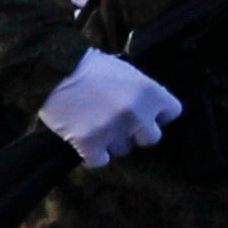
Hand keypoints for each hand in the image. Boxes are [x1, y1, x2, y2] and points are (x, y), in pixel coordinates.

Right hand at [37, 46, 182, 167]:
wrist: (54, 69)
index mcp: (150, 92)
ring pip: (123, 150)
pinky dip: (92, 154)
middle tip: (120, 123)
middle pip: (151, 138)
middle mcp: (136, 113)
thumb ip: (142, 91)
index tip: (147, 115)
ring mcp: (114, 130)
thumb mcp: (127, 71)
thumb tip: (151, 109)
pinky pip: (99, 161)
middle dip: (137, 133)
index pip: (172, 113)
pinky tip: (84, 140)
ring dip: (111, 142)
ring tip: (95, 124)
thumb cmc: (89, 67)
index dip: (158, 115)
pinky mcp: (90, 143)